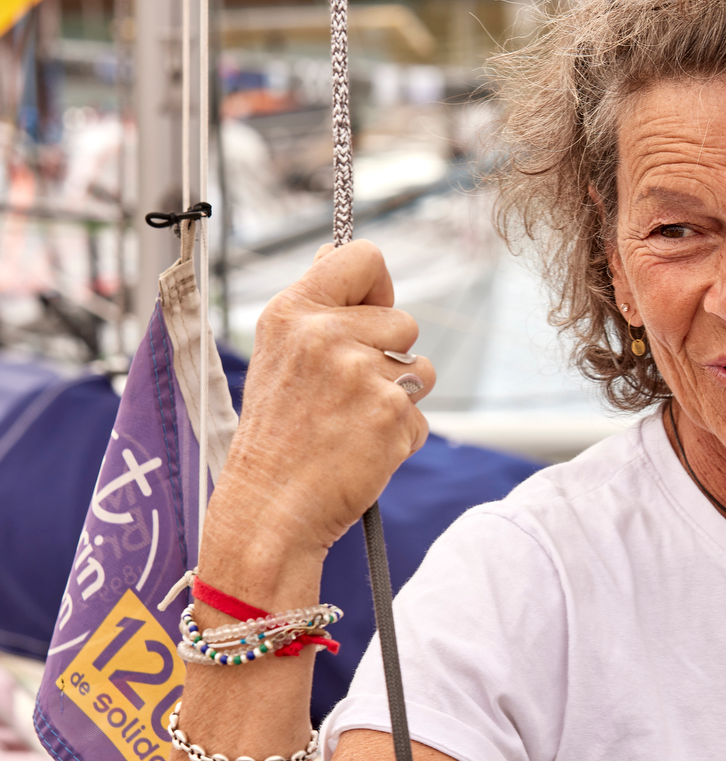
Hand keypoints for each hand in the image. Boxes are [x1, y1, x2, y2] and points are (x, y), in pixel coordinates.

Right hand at [206, 242, 434, 573]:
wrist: (269, 509)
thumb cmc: (275, 437)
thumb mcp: (275, 356)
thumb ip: (313, 306)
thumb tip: (337, 251)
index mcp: (292, 312)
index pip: (363, 256)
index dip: (377, 285)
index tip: (367, 313)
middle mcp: (325, 335)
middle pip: (404, 319)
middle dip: (388, 356)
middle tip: (345, 393)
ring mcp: (361, 374)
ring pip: (421, 367)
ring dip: (401, 395)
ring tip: (353, 422)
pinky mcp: (391, 413)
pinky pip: (420, 414)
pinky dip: (400, 436)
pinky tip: (362, 449)